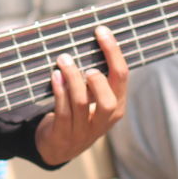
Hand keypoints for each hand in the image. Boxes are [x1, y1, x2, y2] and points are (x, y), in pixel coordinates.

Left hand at [34, 26, 127, 165]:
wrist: (58, 147)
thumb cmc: (77, 112)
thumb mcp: (93, 98)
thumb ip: (94, 77)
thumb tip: (89, 38)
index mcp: (117, 106)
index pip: (122, 77)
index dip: (113, 53)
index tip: (101, 30)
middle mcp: (104, 120)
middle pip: (109, 101)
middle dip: (97, 78)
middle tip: (84, 61)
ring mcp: (84, 130)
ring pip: (82, 104)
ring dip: (72, 79)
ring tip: (63, 60)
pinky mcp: (64, 135)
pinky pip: (63, 112)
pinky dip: (59, 92)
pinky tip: (55, 76)